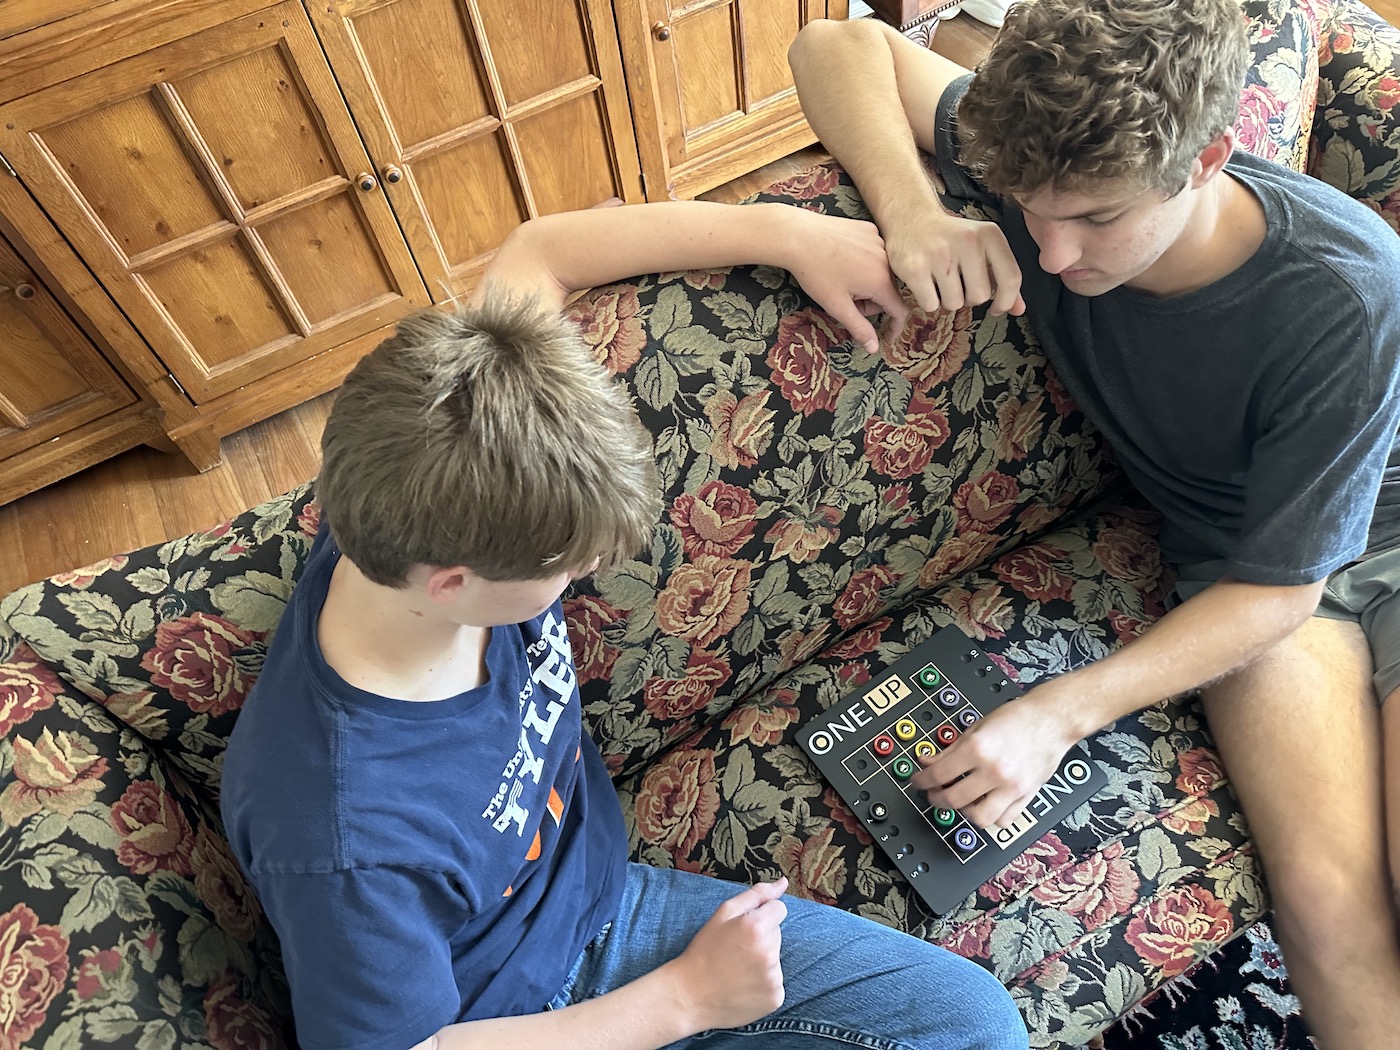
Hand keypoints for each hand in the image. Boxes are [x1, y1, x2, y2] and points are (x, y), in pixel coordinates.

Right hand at [668, 878, 787, 1030]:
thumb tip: (783, 882)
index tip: (743, 929)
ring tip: (737, 969)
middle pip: (777, 934)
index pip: (779, 909)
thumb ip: (756, 895)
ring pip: (776, 958)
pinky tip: (743, 985)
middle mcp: (770, 953)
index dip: (760, 916)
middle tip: (735, 950)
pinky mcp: (775, 998)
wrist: (690, 995)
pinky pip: (775, 981)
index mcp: (757, 927)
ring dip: (763, 960)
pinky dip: (763, 983)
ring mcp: (774, 978)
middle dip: (761, 937)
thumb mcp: (724, 913)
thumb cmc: (705, 950)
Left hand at [780, 210, 909, 352]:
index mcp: (881, 281)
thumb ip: (859, 328)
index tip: (886, 335)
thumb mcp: (837, 306)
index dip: (894, 326)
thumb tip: (874, 348)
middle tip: (846, 300)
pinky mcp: (869, 229)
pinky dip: (863, 261)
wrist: (798, 235)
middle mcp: (887, 259)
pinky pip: (874, 252)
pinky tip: (843, 258)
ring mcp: (879, 241)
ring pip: (881, 271)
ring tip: (842, 278)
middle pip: (888, 291)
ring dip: (867, 281)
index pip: (900, 310)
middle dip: (871, 301)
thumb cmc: (815, 272)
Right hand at [885, 207, 1024, 317]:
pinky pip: (931, 305)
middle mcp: (967, 241)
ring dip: (947, 300)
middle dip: (969, 299)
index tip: (996, 308)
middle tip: (958, 284)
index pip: (1011, 278)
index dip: (1006, 301)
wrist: (912, 219)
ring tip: (940, 281)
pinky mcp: (915, 268)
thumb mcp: (983, 248)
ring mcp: (939, 254)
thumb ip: (1003, 278)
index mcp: (989, 234)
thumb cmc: (952, 239)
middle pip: (980, 296)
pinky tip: (925, 283)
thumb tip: (1018, 310)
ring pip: (954, 304)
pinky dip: (928, 301)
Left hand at [910, 689, 1076, 827]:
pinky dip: (992, 817)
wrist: (1051, 720)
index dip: (922, 781)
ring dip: (964, 812)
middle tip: (934, 793)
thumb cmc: (1016, 719)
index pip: (939, 774)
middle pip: (953, 799)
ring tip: (961, 801)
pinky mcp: (1026, 795)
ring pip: (979, 818)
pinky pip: (1004, 820)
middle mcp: (994, 770)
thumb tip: (927, 761)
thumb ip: (950, 749)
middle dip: (936, 798)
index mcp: (978, 748)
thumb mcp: (976, 727)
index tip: (917, 782)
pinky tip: (985, 805)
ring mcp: (1012, 786)